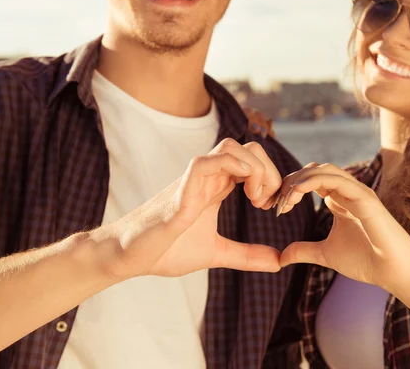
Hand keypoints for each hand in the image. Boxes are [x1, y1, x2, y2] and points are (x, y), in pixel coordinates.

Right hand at [94, 138, 282, 279]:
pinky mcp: (180, 193)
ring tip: (255, 198)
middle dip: (269, 170)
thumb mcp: (216, 253)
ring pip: (229, 147)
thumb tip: (278, 262)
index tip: (272, 206)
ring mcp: (193, 182)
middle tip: (268, 202)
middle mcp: (208, 178)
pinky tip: (243, 190)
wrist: (130, 257)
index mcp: (217, 187)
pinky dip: (229, 167)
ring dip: (253, 168)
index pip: (252, 162)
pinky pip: (203, 163)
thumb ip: (247, 256)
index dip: (271, 177)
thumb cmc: (167, 249)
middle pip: (247, 148)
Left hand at [276, 163, 409, 294]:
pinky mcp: (366, 198)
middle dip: (291, 182)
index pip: (310, 180)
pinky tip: (297, 195)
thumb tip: (280, 257)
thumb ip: (303, 251)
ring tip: (285, 200)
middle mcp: (348, 192)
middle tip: (276, 203)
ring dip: (300, 180)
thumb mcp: (325, 254)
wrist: (395, 273)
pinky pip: (337, 180)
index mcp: (339, 200)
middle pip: (313, 170)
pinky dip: (313, 182)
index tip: (276, 209)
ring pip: (324, 169)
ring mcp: (358, 192)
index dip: (290, 190)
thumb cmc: (366, 261)